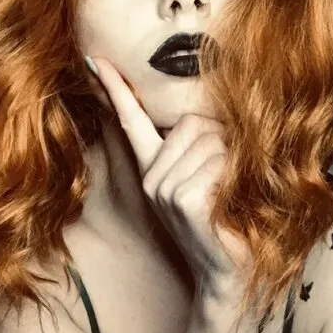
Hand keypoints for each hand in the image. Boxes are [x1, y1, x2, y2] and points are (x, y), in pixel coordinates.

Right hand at [87, 56, 251, 294]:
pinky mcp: (181, 200)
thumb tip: (210, 116)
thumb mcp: (211, 181)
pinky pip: (218, 163)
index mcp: (154, 170)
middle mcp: (151, 177)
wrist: (230, 273)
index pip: (131, 121)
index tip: (98, 60)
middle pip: (193, 122)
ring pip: (210, 140)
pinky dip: (234, 176)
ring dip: (232, 161)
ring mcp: (162, 189)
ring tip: (229, 195)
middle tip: (229, 177)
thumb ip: (204, 148)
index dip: (115, 89)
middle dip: (222, 140)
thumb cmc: (227, 225)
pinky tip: (229, 204)